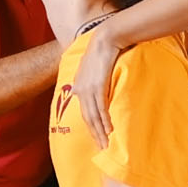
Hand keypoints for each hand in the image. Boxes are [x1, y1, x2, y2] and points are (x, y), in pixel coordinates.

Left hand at [72, 32, 122, 148]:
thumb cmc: (104, 50)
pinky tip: (109, 131)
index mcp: (78, 85)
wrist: (106, 38)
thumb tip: (102, 88)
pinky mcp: (98, 86)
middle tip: (101, 148)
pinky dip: (105, 121)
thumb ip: (95, 79)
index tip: (97, 138)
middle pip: (87, 118)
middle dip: (94, 134)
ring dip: (100, 132)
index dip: (90, 126)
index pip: (84, 111)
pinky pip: (101, 108)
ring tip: (106, 144)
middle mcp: (80, 89)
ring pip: (93, 116)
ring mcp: (88, 88)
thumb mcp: (95, 67)